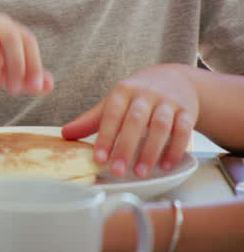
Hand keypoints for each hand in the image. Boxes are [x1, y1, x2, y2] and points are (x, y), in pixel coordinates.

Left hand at [63, 63, 198, 177]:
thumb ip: (92, 119)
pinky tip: (165, 166)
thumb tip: (65, 134)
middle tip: (117, 171)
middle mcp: (146, 94)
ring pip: (161, 126)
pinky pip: (183, 130)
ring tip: (141, 173)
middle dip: (126, 147)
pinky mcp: (187, 111)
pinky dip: (175, 149)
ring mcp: (168, 102)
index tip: (98, 159)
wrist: (175, 78)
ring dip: (151, 151)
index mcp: (123, 91)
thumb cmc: (138, 94)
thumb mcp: (114, 101)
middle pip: (136, 121)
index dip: (105, 137)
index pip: (112, 115)